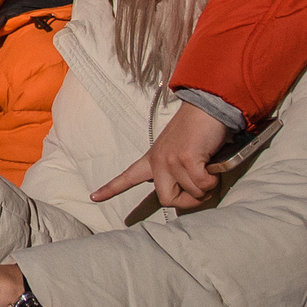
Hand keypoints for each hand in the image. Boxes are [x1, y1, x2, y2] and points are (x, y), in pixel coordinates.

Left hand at [90, 100, 229, 212]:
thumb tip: (193, 193)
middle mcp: (158, 160)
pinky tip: (213, 166)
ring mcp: (170, 159)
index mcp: (153, 158)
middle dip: (188, 201)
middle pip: (166, 199)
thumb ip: (179, 171)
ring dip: (205, 187)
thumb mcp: (181, 151)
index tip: (93, 197)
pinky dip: (212, 180)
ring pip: (191, 193)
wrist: (208, 106)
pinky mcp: (186, 159)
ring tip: (210, 168)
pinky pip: (202, 184)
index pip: (128, 176)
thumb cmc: (199, 129)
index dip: (111, 189)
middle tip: (201, 190)